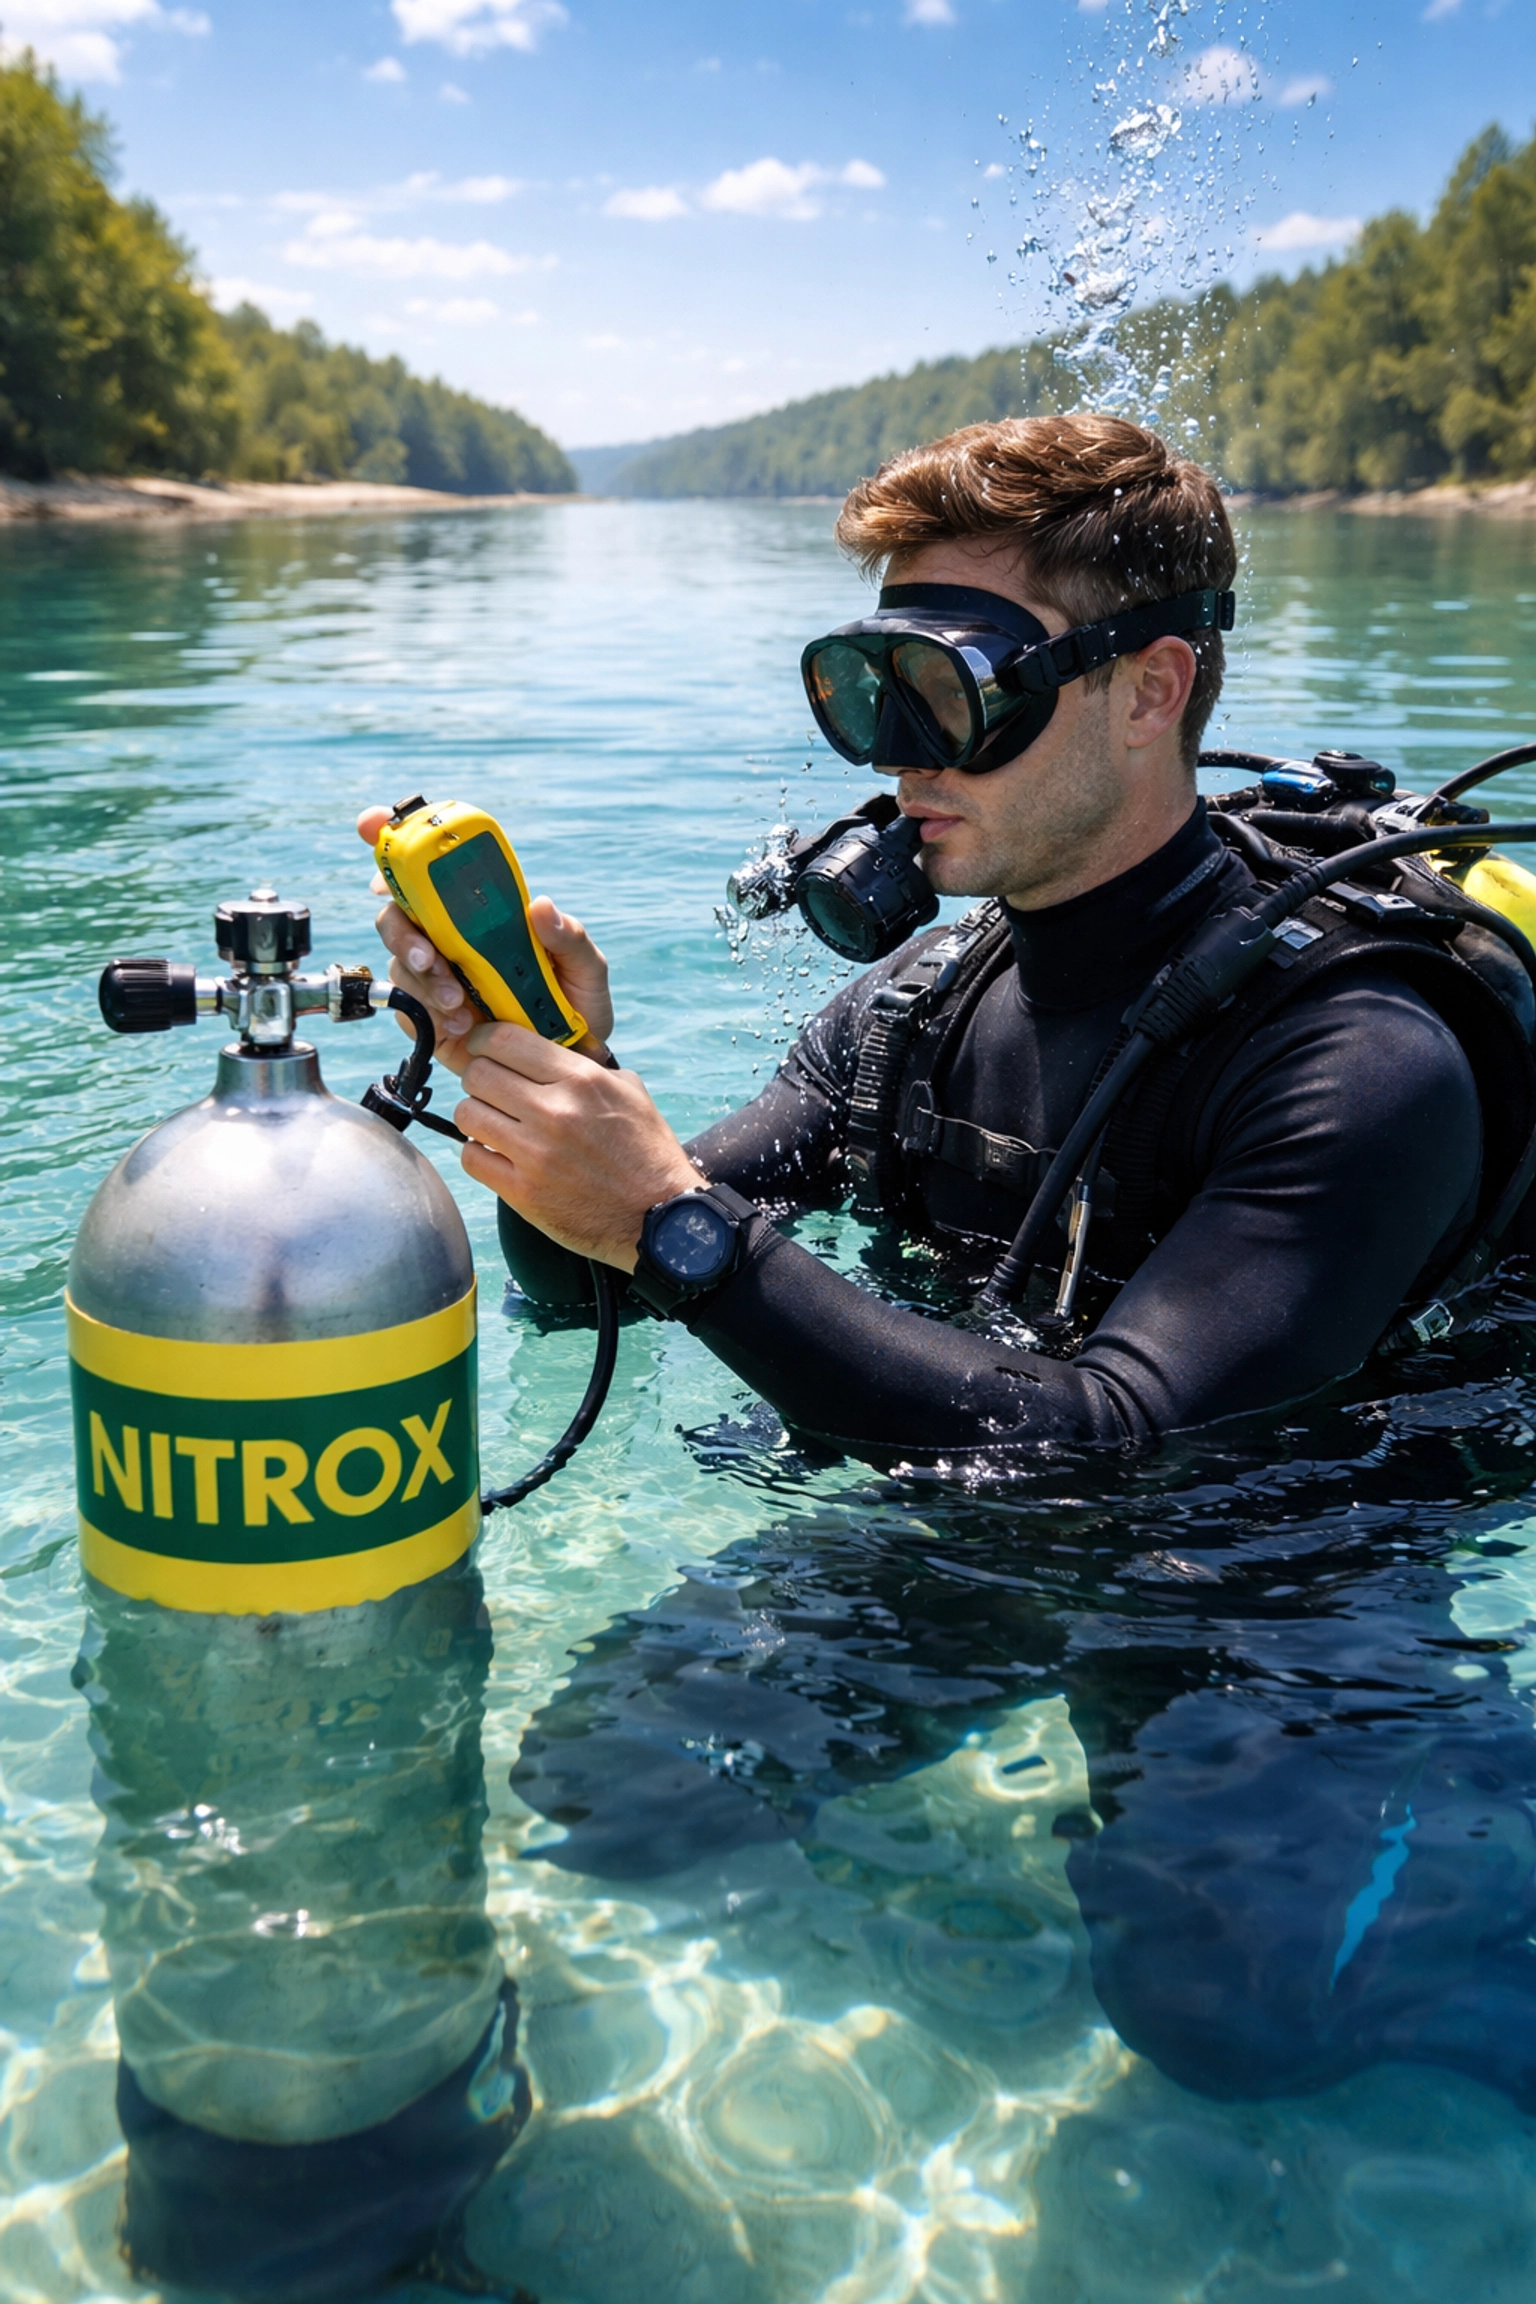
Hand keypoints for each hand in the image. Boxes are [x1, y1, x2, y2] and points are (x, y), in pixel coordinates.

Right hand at [355, 807, 615, 1074]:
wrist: (569, 1062)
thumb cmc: (576, 1004)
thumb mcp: (585, 968)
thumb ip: (568, 938)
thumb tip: (541, 906)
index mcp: (481, 911)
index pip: (430, 867)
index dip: (391, 837)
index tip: (370, 824)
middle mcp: (450, 936)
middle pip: (396, 915)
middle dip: (404, 934)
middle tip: (433, 958)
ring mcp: (435, 975)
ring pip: (400, 964)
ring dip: (425, 982)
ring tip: (462, 1007)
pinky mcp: (429, 1016)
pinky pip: (407, 1009)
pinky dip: (428, 1015)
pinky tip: (462, 1027)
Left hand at [454, 1020, 700, 1269]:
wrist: (659, 1217)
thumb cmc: (646, 1153)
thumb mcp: (629, 1092)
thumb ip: (587, 1066)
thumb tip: (551, 1048)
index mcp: (582, 1080)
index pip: (505, 1040)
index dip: (484, 1039)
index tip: (483, 1047)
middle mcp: (555, 1112)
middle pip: (478, 1074)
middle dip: (480, 1078)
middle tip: (491, 1090)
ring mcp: (535, 1154)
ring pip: (467, 1114)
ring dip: (476, 1115)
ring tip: (494, 1123)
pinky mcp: (522, 1192)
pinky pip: (471, 1157)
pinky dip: (479, 1153)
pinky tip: (498, 1154)